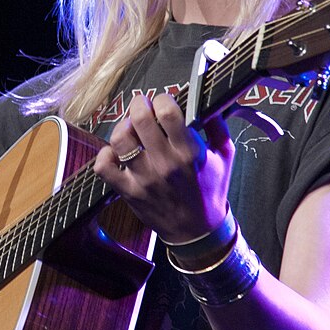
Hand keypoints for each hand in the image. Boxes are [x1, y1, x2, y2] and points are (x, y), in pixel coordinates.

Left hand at [93, 93, 234, 242]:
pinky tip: (116, 151)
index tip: (164, 101)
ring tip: (130, 126)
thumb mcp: (225, 156)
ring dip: (123, 125)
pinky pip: (104, 168)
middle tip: (142, 104)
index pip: (168, 112)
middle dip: (139, 104)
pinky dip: (105, 155)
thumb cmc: (210, 190)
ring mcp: (143, 178)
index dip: (163, 99)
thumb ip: (218, 125)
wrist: (197, 230)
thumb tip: (206, 99)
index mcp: (190, 152)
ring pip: (120, 140)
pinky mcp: (128, 191)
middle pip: (140, 119)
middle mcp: (165, 164)